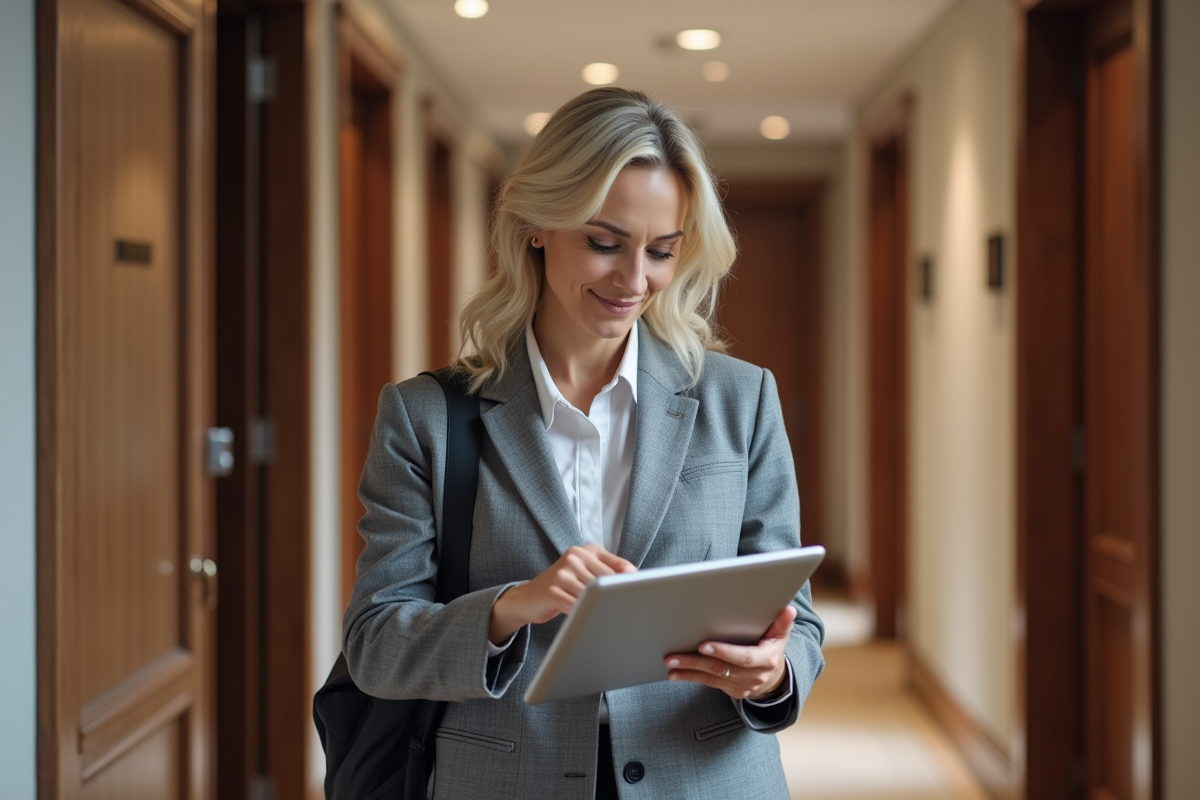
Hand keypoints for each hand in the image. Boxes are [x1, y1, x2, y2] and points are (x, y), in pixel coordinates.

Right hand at [489, 543, 635, 643]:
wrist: (526, 598)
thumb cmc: (560, 588)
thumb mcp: (582, 573)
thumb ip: (605, 572)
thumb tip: (634, 580)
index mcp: (585, 550)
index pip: (619, 565)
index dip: (631, 583)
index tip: (641, 596)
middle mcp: (574, 557)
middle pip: (608, 581)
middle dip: (617, 598)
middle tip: (628, 612)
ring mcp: (562, 573)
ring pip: (593, 595)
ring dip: (601, 609)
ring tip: (608, 619)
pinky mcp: (553, 591)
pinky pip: (577, 606)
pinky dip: (585, 616)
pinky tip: (588, 621)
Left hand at [664, 604, 796, 699]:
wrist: (775, 679)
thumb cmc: (772, 650)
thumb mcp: (780, 637)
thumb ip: (782, 624)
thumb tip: (789, 610)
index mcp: (765, 660)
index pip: (742, 657)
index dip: (723, 652)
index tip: (704, 646)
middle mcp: (752, 675)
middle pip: (720, 668)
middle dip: (695, 661)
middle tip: (674, 655)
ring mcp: (740, 685)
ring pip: (710, 677)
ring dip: (688, 670)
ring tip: (670, 662)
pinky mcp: (730, 690)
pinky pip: (708, 683)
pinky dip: (690, 678)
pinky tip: (675, 673)